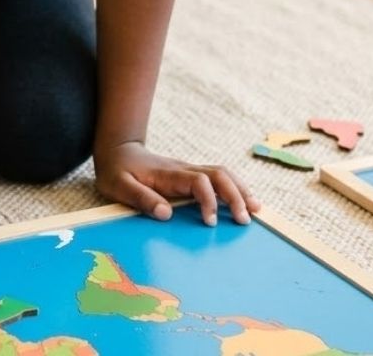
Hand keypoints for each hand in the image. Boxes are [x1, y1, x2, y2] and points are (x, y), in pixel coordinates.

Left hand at [95, 141, 260, 224]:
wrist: (116, 150)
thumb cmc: (116, 170)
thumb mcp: (118, 185)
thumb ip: (140, 198)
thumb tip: (166, 214)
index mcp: (168, 173)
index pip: (198, 182)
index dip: (208, 201)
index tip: (210, 222)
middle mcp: (183, 169)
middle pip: (218, 174)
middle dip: (235, 195)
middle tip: (246, 219)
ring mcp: (188, 170)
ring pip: (222, 174)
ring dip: (239, 190)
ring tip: (256, 210)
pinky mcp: (190, 175)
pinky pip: (217, 178)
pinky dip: (234, 188)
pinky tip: (244, 202)